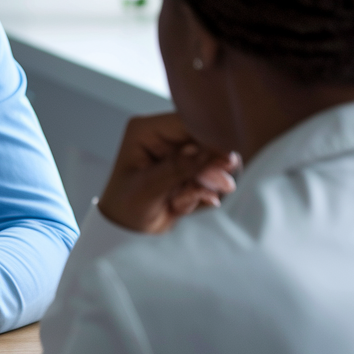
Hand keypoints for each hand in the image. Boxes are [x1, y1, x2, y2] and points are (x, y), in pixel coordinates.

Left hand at [97, 113, 240, 233]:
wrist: (127, 231)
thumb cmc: (125, 206)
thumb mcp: (148, 187)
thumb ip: (178, 168)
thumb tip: (207, 152)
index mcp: (146, 130)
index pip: (187, 123)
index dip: (211, 138)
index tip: (228, 158)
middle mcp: (163, 137)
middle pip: (204, 141)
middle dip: (209, 168)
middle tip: (218, 186)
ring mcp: (178, 153)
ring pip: (210, 161)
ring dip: (201, 185)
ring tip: (177, 201)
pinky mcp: (189, 170)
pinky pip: (209, 177)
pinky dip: (199, 193)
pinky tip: (177, 205)